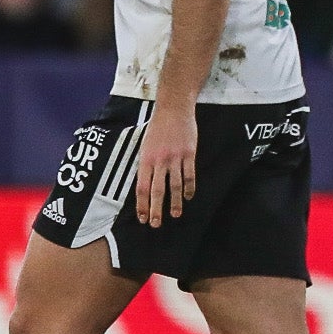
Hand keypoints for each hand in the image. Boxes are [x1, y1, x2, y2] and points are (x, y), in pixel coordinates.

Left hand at [135, 99, 197, 228]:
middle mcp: (159, 160)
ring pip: (175, 185)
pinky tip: (188, 197)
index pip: (142, 187)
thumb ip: (146, 165)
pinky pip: (190, 175)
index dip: (142, 204)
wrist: (173, 109)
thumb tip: (145, 185)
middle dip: (156, 209)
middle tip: (156, 224)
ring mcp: (175, 157)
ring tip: (175, 215)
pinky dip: (190, 188)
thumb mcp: (144, 145)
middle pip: (157, 190)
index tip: (142, 218)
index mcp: (145, 159)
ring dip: (175, 202)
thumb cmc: (157, 128)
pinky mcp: (189, 154)